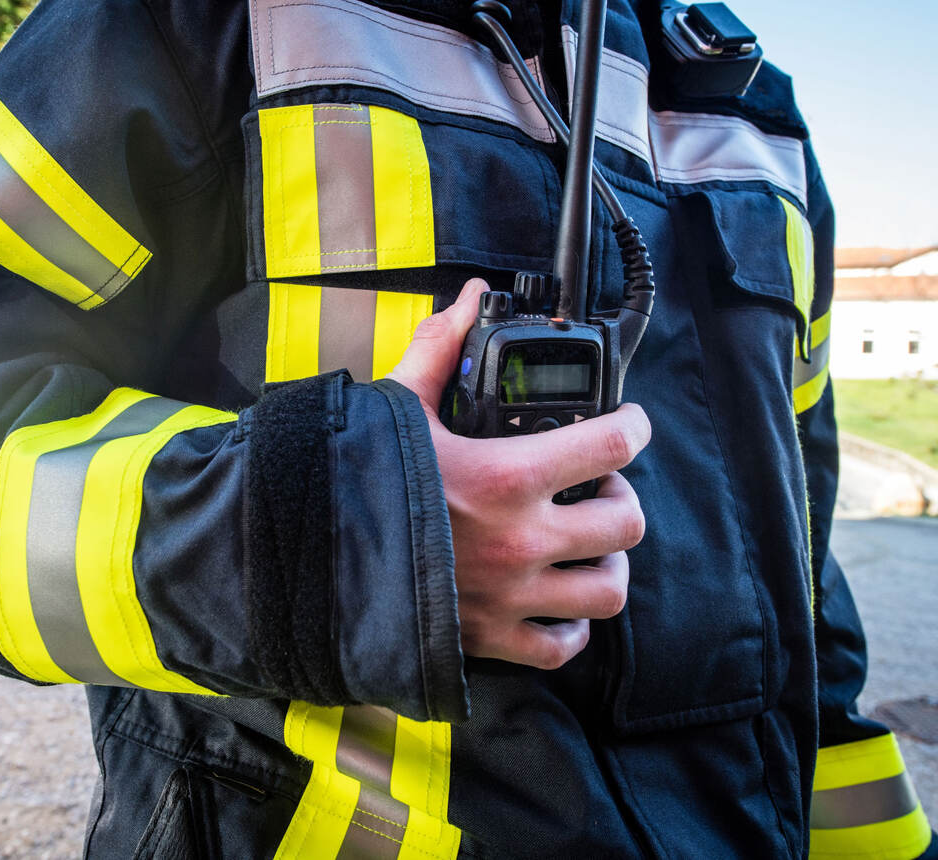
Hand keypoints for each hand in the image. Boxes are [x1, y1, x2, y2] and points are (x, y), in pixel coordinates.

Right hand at [387, 279, 650, 668]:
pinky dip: (569, 628)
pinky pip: (560, 647)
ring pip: (608, 591)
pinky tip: (556, 604)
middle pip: (626, 523)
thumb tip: (469, 299)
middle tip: (599, 488)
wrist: (311, 560)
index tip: (630, 423)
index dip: (634, 427)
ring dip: (607, 564)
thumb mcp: (398, 407)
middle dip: (622, 500)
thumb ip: (440, 349)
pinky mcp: (490, 637)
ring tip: (587, 547)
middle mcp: (523, 540)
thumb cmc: (356, 481)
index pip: (612, 444)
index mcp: (508, 476)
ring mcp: (511, 595)